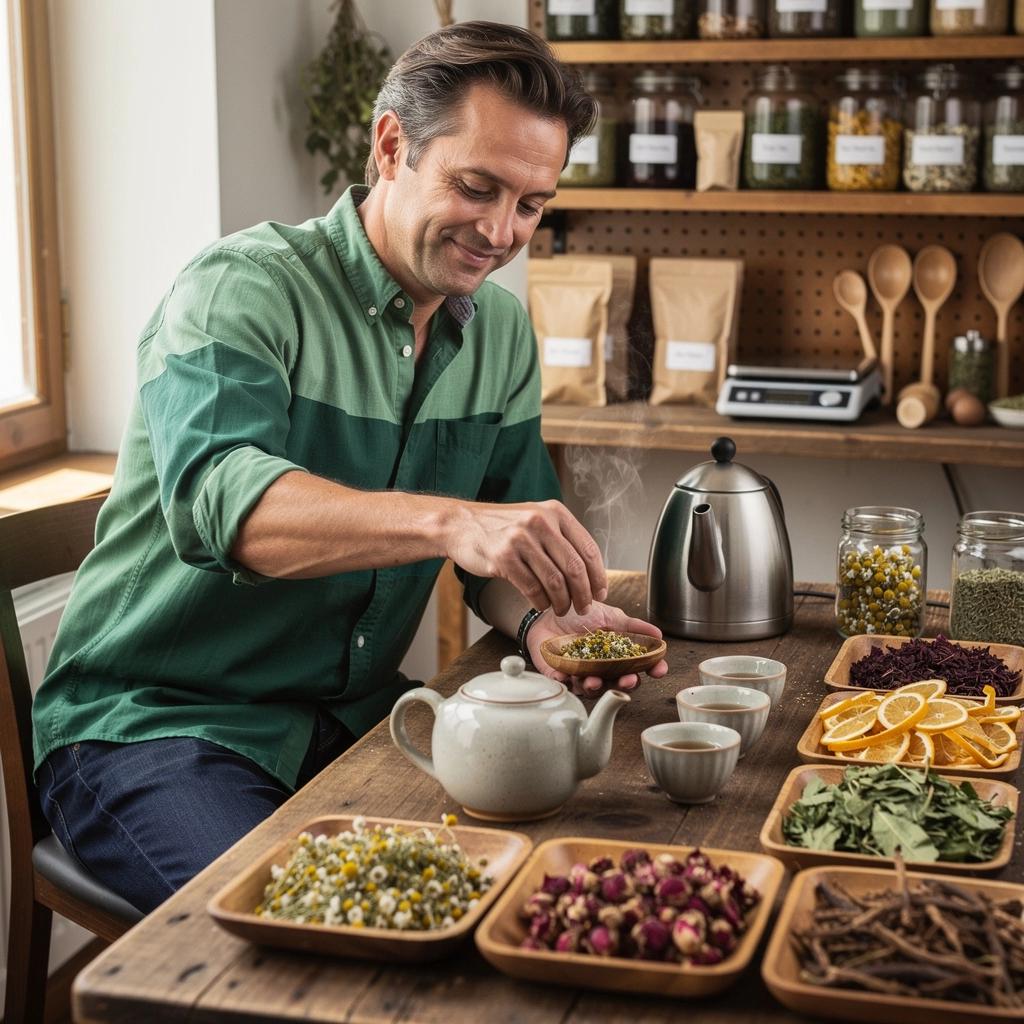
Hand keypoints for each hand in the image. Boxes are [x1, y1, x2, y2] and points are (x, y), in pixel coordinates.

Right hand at [446, 499, 607, 615]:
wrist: (462, 525)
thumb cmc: (502, 527)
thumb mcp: (537, 519)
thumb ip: (561, 538)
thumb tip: (589, 571)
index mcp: (555, 513)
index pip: (589, 549)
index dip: (598, 577)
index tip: (600, 593)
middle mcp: (540, 522)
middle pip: (575, 568)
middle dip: (583, 595)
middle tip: (583, 607)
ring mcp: (521, 539)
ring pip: (555, 582)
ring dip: (562, 602)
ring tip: (561, 608)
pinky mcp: (503, 557)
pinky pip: (532, 588)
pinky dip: (541, 602)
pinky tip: (541, 604)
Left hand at [526, 603, 668, 696]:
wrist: (548, 612)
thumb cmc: (579, 615)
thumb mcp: (609, 616)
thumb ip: (632, 626)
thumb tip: (658, 634)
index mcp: (616, 656)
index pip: (639, 667)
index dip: (651, 670)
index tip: (659, 670)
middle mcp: (601, 669)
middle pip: (617, 683)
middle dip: (624, 684)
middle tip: (628, 679)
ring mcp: (580, 674)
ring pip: (591, 689)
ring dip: (595, 687)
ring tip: (594, 680)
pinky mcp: (558, 675)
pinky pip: (562, 683)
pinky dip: (565, 682)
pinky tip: (566, 677)